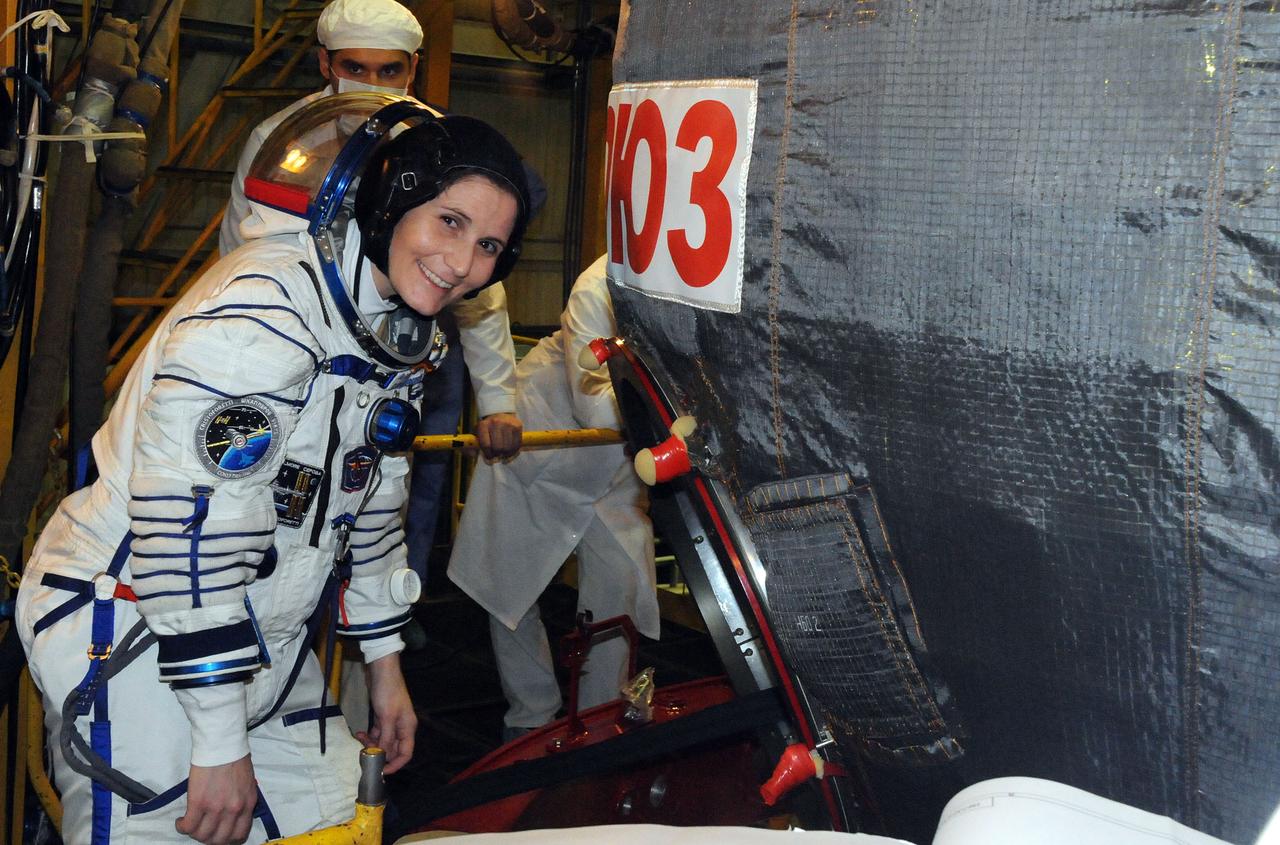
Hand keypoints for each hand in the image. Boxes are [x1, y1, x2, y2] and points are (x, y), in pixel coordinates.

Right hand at [176, 755, 255, 843]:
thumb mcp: (248, 784)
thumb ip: (242, 802)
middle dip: (209, 838)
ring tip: (191, 824)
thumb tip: (233, 816)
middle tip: (203, 830)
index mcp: (247, 805)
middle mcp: (233, 810)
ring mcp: (216, 808)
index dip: (227, 840)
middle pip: (219, 839)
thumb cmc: (235, 760)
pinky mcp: (198, 803)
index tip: (219, 835)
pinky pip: (188, 826)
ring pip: (202, 835)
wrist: (222, 746)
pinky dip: (182, 827)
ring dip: (194, 833)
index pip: (239, 835)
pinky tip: (181, 821)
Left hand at [358, 653, 417, 773]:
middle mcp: (402, 727)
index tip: (380, 771)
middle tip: (364, 755)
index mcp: (408, 728)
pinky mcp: (382, 717)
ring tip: (359, 740)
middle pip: (392, 749)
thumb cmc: (388, 693)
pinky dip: (369, 735)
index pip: (405, 754)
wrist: (382, 670)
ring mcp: (392, 722)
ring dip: (371, 744)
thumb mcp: (386, 717)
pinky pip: (377, 733)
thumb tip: (382, 756)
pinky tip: (359, 733)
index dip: (395, 765)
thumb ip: (386, 738)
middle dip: (379, 753)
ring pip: (382, 742)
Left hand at [473, 413, 522, 461]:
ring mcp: (508, 423)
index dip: (488, 455)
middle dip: (497, 454)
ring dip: (506, 454)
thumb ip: (471, 446)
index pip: (486, 445)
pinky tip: (510, 451)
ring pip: (508, 448)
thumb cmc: (487, 429)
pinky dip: (514, 451)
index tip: (489, 457)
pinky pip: (517, 444)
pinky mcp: (517, 426)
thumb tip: (472, 454)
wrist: (501, 415)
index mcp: (483, 425)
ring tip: (503, 453)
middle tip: (497, 455)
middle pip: (498, 447)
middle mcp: (496, 422)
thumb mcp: (478, 435)